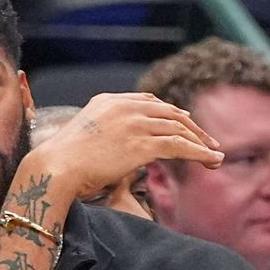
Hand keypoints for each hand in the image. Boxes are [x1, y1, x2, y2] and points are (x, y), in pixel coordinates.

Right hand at [27, 92, 222, 199]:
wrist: (55, 167)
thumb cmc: (61, 162)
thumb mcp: (82, 137)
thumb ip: (101, 134)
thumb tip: (109, 150)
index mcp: (109, 101)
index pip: (149, 102)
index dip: (171, 113)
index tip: (186, 123)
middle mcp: (125, 107)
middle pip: (169, 113)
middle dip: (192, 127)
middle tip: (209, 142)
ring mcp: (134, 124)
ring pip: (178, 128)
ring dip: (200, 143)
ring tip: (215, 156)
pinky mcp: (141, 143)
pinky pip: (179, 146)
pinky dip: (199, 153)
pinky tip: (211, 160)